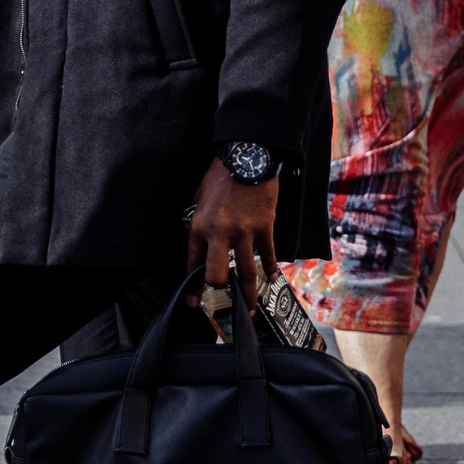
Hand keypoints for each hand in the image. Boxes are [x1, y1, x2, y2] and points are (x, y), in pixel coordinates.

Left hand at [187, 159, 279, 297]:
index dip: (192, 286)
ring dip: (249, 293)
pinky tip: (270, 278)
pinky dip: (269, 268)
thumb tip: (202, 232)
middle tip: (224, 300)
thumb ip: (199, 216)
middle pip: (217, 275)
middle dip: (219, 292)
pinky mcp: (264, 227)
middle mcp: (220, 233)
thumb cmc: (222, 172)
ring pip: (245, 272)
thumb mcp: (200, 195)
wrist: (248, 156)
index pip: (193, 262)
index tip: (193, 301)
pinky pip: (267, 254)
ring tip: (250, 307)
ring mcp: (244, 232)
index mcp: (200, 225)